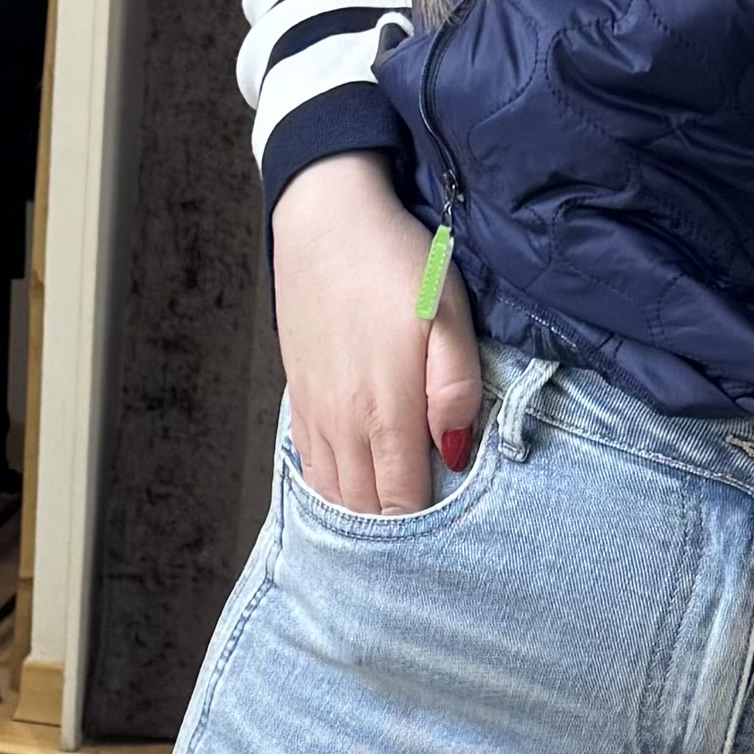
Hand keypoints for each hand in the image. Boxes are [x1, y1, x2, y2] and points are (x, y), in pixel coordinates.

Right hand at [271, 151, 480, 512]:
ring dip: (361, 514)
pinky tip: (356, 486)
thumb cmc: (397, 262)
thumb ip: (455, 388)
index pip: (401, 503)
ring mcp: (314, 411)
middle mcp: (340, 422)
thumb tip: (455, 453)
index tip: (453, 536)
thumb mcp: (448, 315)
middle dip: (394, 533)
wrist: (326, 217)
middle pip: (364, 509)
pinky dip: (333, 488)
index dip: (424, 528)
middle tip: (431, 537)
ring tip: (395, 521)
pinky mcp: (298, 395)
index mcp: (383, 409)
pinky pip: (309, 465)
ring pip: (333, 494)